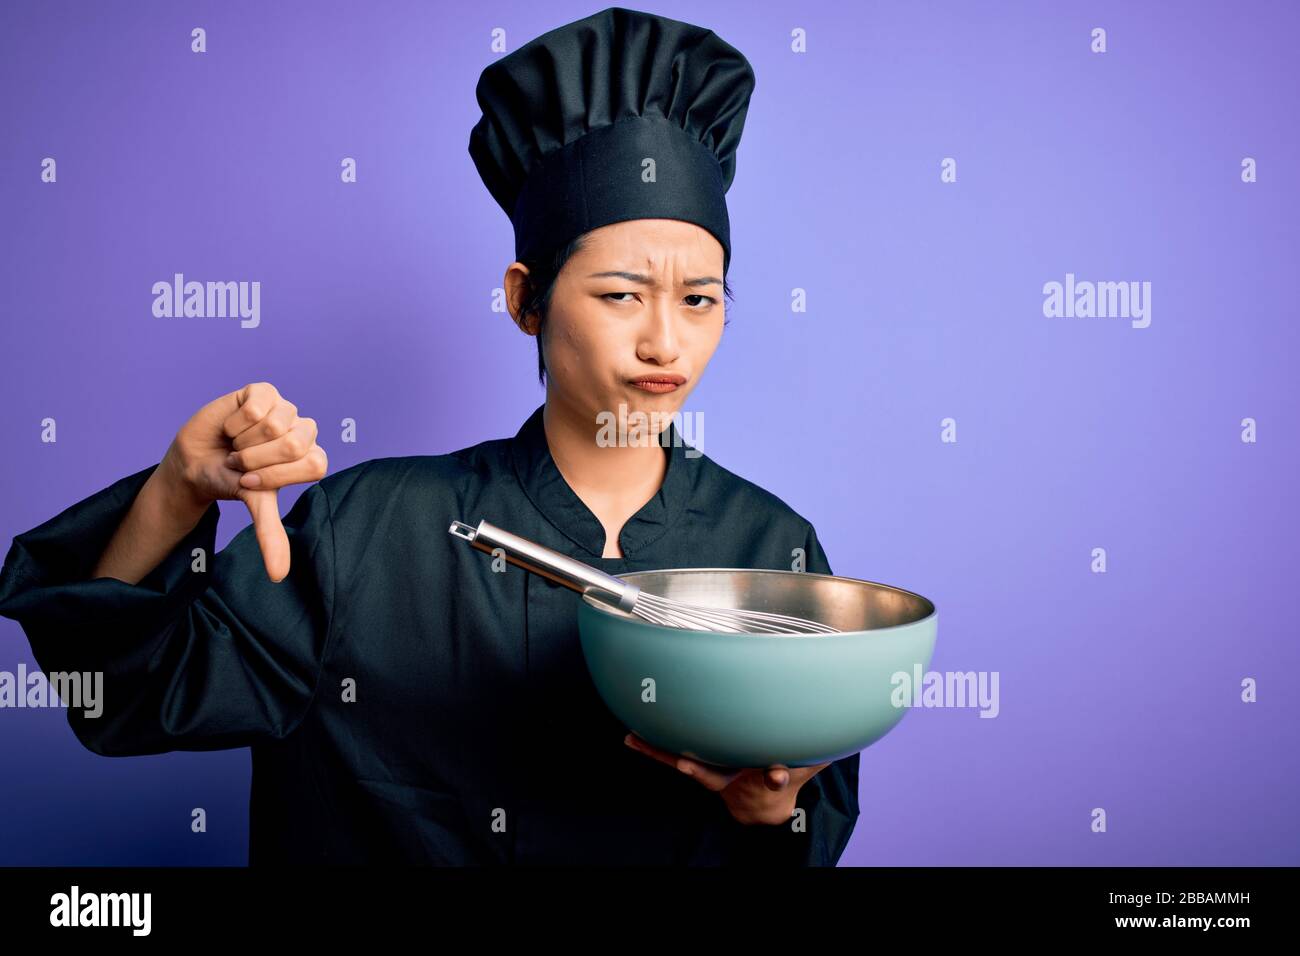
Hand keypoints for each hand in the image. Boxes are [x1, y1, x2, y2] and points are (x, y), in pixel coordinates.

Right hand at [159, 381, 327, 582]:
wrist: (195, 461)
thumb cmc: (230, 480)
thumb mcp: (253, 506)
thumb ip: (270, 535)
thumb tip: (279, 576)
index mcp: (311, 457)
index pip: (313, 464)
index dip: (274, 475)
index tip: (250, 481)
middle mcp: (304, 431)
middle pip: (293, 444)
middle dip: (256, 459)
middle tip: (241, 462)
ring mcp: (286, 409)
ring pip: (273, 424)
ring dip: (243, 440)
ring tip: (236, 444)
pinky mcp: (265, 391)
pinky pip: (257, 404)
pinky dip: (237, 420)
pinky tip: (232, 426)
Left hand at [624, 732, 830, 825]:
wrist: (760, 809)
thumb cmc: (780, 779)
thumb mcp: (802, 767)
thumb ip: (813, 753)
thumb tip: (843, 728)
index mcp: (761, 778)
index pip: (772, 776)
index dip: (775, 774)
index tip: (777, 771)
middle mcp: (732, 781)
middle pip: (713, 775)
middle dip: (700, 770)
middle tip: (685, 765)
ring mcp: (709, 776)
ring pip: (681, 764)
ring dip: (658, 752)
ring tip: (635, 740)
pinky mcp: (695, 767)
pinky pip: (669, 755)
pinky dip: (651, 746)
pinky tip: (629, 737)